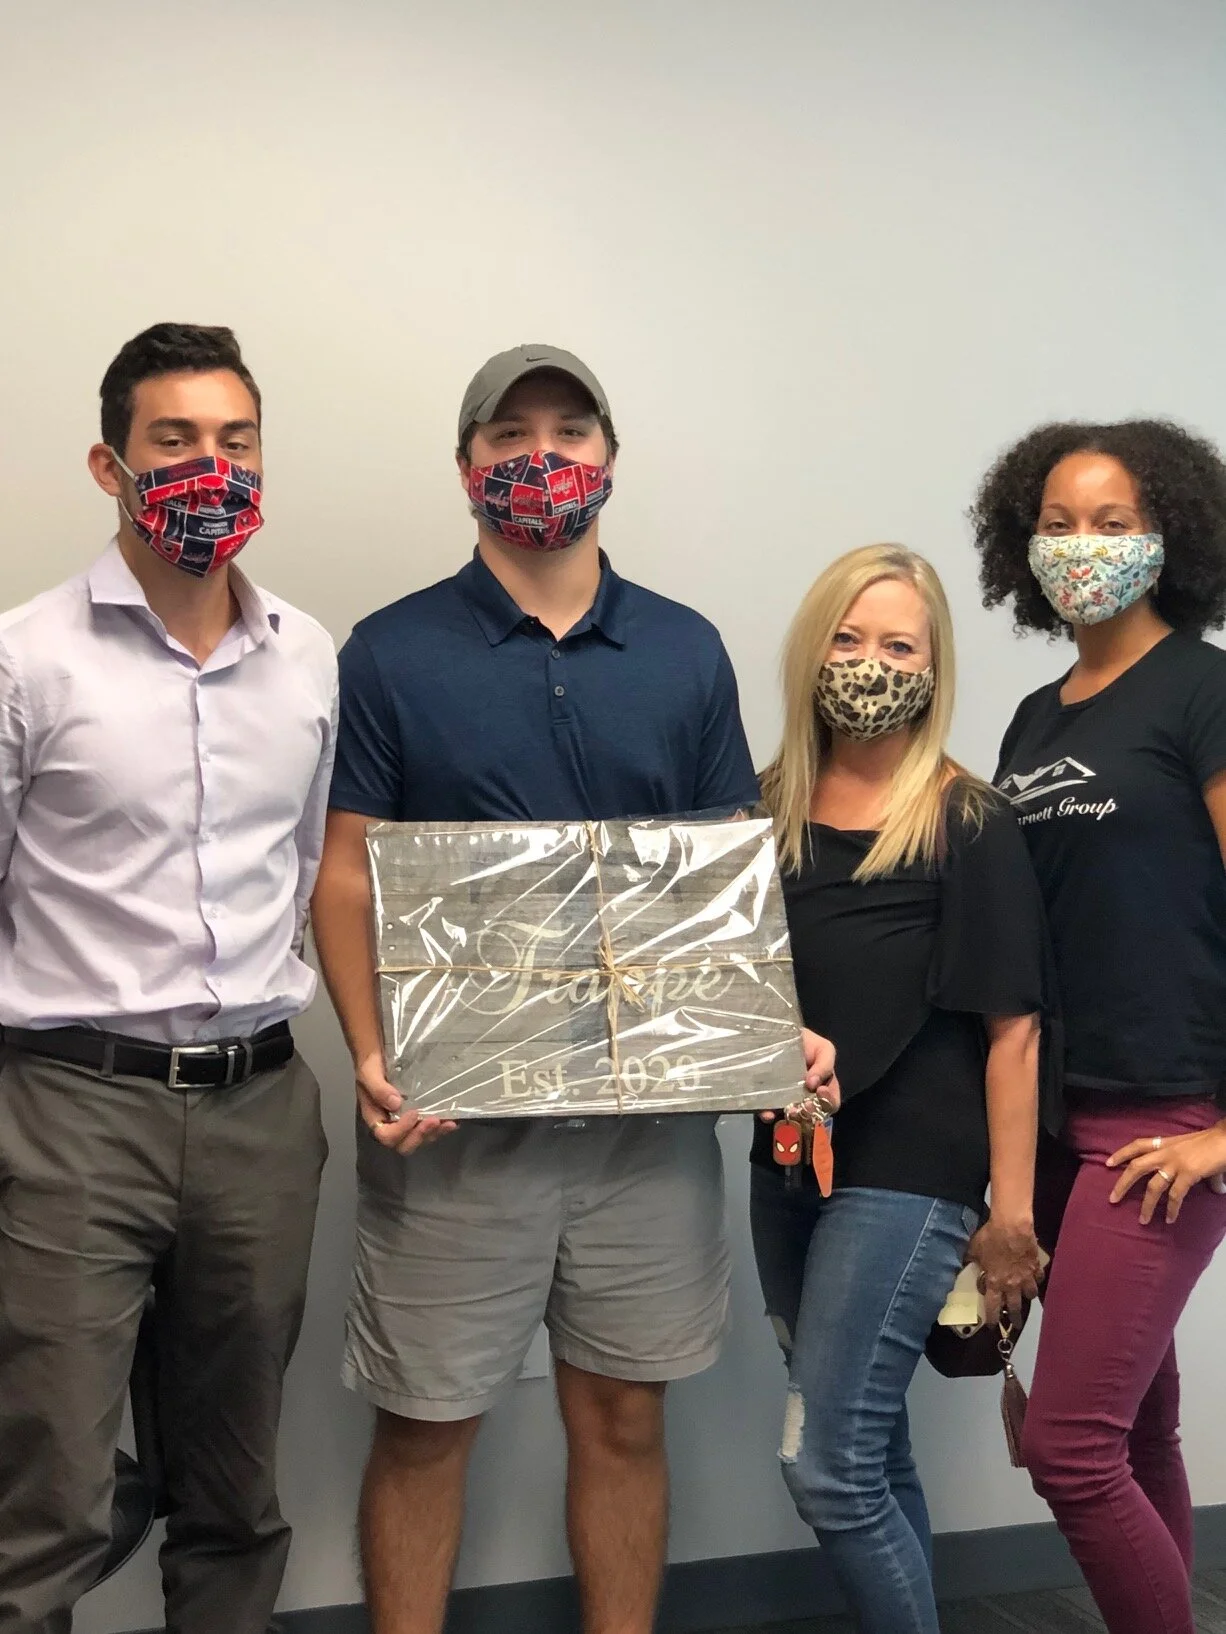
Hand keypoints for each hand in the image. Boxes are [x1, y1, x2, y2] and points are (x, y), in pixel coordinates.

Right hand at [355, 1050, 455, 1155]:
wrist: (377, 1057)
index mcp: (376, 1118)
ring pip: (420, 1139)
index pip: (386, 1136)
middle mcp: (390, 1124)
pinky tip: (453, 1121)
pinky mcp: (418, 1116)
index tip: (413, 1113)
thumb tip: (396, 1104)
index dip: (401, 1130)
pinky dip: (441, 1128)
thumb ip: (379, 1089)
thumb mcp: (369, 1073)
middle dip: (421, 1135)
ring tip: (449, 1123)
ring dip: (434, 1134)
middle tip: (434, 1121)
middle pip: (404, 1144)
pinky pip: (429, 1129)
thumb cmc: (371, 1066)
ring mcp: (405, 1122)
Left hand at [759, 1028, 838, 1122]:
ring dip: (792, 1116)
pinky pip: (769, 1112)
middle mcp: (807, 1098)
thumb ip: (825, 1064)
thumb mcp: (823, 1048)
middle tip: (805, 1105)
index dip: (829, 1102)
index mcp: (823, 1088)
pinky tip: (768, 1113)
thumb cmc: (807, 1042)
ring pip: (791, 1116)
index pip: (831, 1103)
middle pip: (812, 1115)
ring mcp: (787, 1100)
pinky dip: (769, 1115)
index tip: (820, 1091)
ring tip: (789, 1110)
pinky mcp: (769, 1100)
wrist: (780, 1034)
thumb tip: (812, 1084)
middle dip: (810, 1112)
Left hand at [966, 1216, 1043, 1326]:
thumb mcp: (974, 1249)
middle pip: (1015, 1307)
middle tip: (1016, 1324)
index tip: (992, 1326)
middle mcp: (1012, 1285)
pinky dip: (1037, 1280)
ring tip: (1026, 1297)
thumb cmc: (990, 1238)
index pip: (993, 1306)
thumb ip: (971, 1259)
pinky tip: (1035, 1278)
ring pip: (1030, 1294)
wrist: (1012, 1228)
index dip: (992, 1318)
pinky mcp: (1036, 1267)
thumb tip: (964, 1262)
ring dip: (1027, 1297)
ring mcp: (1026, 1277)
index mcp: (995, 1283)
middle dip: (1015, 1318)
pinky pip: (1039, 1278)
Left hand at [1106, 1121, 1225, 1223]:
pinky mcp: (1187, 1174)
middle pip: (1136, 1167)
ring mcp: (1175, 1164)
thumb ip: (1197, 1168)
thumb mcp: (1195, 1150)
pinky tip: (1170, 1219)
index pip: (1137, 1145)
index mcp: (1164, 1143)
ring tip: (1143, 1220)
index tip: (1108, 1163)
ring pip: (1153, 1187)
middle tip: (1112, 1198)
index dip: (1121, 1153)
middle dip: (1123, 1183)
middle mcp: (1165, 1152)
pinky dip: (1171, 1209)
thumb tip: (1218, 1188)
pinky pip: (1175, 1196)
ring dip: (1147, 1205)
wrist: (1225, 1139)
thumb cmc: (1212, 1142)